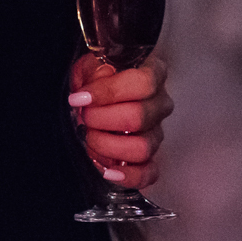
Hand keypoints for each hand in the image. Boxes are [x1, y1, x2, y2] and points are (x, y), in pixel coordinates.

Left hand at [68, 53, 171, 189]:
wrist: (96, 96)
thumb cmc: (96, 77)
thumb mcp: (91, 64)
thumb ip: (95, 69)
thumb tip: (97, 82)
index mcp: (153, 73)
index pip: (143, 83)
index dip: (109, 92)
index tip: (81, 98)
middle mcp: (160, 103)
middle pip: (139, 117)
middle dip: (102, 120)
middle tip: (83, 117)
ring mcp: (157, 132)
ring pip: (143, 147)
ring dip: (109, 146)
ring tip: (90, 139)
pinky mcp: (150, 157)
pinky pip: (149, 173)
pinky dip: (129, 176)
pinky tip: (109, 171)